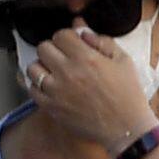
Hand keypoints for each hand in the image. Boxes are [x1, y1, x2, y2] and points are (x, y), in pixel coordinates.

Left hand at [23, 26, 158, 154]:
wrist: (126, 128)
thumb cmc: (127, 95)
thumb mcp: (123, 61)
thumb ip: (101, 41)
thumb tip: (82, 29)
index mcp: (86, 57)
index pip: (61, 35)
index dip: (67, 38)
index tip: (72, 44)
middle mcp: (67, 72)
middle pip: (43, 48)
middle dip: (53, 49)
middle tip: (62, 57)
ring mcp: (56, 90)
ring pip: (33, 68)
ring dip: (42, 66)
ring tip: (53, 72)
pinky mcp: (51, 107)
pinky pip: (31, 90)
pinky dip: (37, 86)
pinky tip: (49, 87)